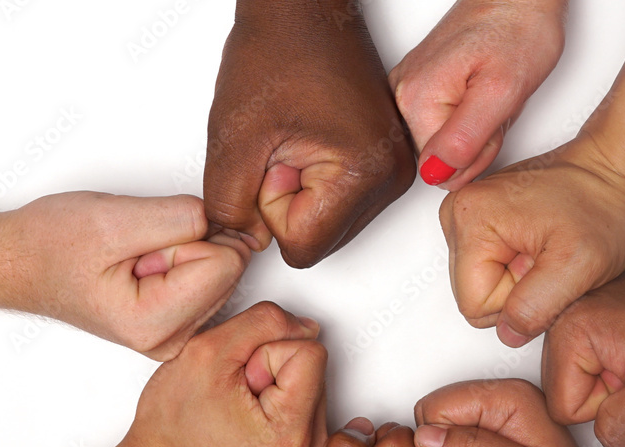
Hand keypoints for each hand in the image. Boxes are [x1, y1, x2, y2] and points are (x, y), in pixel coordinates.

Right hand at [0, 193, 249, 360]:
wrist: (18, 261)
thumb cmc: (49, 245)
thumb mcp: (112, 220)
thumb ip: (178, 219)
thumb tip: (223, 221)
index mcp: (154, 324)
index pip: (226, 262)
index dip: (192, 233)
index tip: (146, 239)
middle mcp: (170, 341)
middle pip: (228, 268)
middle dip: (190, 243)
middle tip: (137, 247)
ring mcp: (175, 335)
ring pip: (221, 270)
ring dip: (184, 249)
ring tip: (136, 255)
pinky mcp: (177, 322)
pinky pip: (208, 276)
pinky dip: (183, 259)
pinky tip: (145, 263)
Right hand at [123, 302, 327, 446]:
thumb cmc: (170, 429)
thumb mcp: (207, 351)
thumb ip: (264, 323)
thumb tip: (303, 325)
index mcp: (292, 434)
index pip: (310, 351)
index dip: (266, 353)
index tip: (238, 381)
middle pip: (311, 367)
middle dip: (269, 370)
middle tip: (231, 397)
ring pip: (306, 383)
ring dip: (270, 385)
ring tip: (235, 410)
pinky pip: (301, 404)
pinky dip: (274, 401)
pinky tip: (245, 419)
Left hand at [204, 1, 415, 267]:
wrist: (303, 6)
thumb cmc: (277, 49)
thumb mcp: (234, 137)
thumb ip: (229, 205)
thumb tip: (239, 245)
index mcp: (367, 171)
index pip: (303, 246)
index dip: (269, 207)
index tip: (274, 154)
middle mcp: (393, 176)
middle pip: (319, 239)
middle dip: (285, 201)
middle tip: (284, 143)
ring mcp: (394, 171)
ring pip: (326, 225)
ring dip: (298, 192)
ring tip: (297, 137)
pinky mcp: (385, 163)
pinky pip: (337, 204)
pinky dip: (312, 182)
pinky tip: (309, 140)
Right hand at [390, 0, 566, 189]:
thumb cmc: (518, 29)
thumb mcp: (503, 92)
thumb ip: (466, 140)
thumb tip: (436, 175)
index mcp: (416, 100)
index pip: (442, 170)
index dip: (478, 154)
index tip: (494, 119)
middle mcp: (402, 95)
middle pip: (441, 157)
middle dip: (476, 141)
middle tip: (496, 104)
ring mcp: (409, 88)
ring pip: (445, 142)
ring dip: (475, 128)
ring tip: (489, 93)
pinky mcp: (421, 84)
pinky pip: (444, 123)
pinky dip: (470, 114)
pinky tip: (480, 90)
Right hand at [442, 136, 624, 346]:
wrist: (613, 170)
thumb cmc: (602, 205)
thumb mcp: (579, 266)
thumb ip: (535, 307)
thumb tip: (507, 331)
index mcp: (470, 218)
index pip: (474, 306)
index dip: (517, 301)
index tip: (546, 268)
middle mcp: (456, 212)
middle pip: (472, 295)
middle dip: (515, 288)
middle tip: (548, 258)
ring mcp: (463, 214)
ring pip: (479, 285)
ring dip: (516, 277)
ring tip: (545, 248)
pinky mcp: (475, 218)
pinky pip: (485, 268)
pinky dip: (514, 264)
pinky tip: (537, 243)